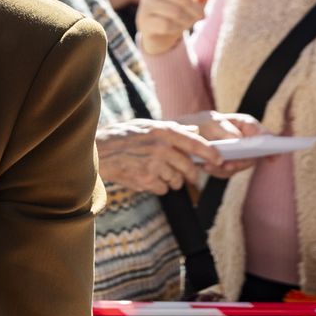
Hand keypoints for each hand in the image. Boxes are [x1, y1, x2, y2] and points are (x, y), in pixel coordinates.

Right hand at [96, 118, 222, 193]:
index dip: (211, 153)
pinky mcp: (145, 179)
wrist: (96, 150)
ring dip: (171, 181)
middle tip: (189, 177)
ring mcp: (153, 163)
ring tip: (156, 173)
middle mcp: (161, 147)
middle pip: (189, 167)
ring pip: (176, 181)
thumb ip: (172, 130)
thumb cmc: (121, 136)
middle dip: (190, 175)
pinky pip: (163, 189)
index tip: (219, 160)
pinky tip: (145, 178)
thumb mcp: (147, 126)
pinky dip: (157, 187)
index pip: (195, 143)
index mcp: (163, 131)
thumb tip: (196, 132)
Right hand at [135, 0, 215, 55]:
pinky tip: (175, 28)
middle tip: (202, 16)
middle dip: (196, 10)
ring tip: (188, 22)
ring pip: (176, 13)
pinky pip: (167, 25)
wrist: (156, 31)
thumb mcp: (192, 1)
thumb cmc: (177, 11)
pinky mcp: (144, 21)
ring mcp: (147, 5)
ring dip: (187, 21)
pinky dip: (176, 29)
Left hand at [170, 111, 260, 177]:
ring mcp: (234, 153)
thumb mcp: (209, 124)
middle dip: (242, 160)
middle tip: (229, 165)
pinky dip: (216, 171)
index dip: (267, 140)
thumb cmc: (194, 125)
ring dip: (227, 167)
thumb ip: (227, 130)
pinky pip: (227, 172)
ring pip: (240, 165)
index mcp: (239, 123)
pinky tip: (205, 167)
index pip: (258, 130)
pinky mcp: (225, 164)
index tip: (272, 153)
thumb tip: (241, 141)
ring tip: (211, 165)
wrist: (175, 139)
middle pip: (253, 153)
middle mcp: (241, 139)